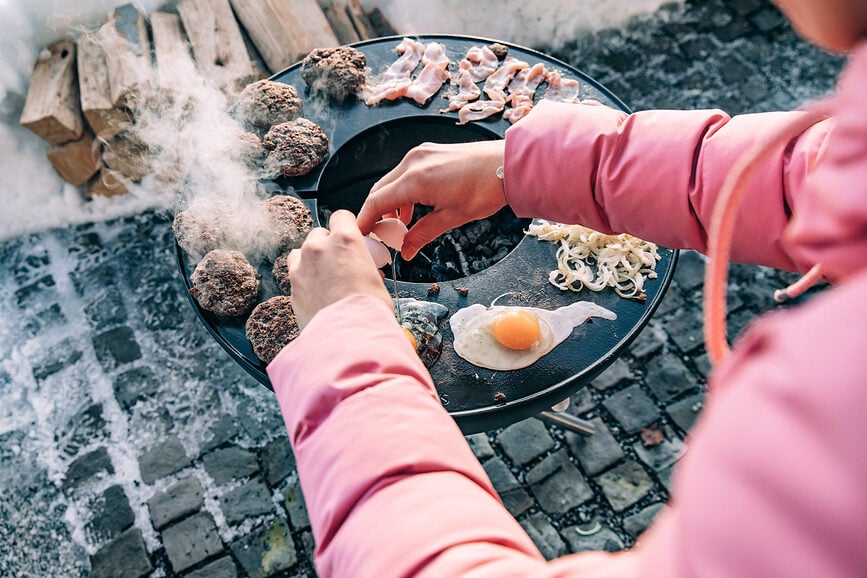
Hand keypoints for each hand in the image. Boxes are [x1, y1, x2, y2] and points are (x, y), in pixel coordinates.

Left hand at [287, 210, 391, 329]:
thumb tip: (364, 272)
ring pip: (301, 252)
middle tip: (340, 264)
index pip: (341, 217)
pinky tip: (316, 295)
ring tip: (325, 278)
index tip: (351, 237)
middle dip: (328, 245)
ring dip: (311, 260)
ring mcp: (300, 267)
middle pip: (319, 234)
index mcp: (345, 241)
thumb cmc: (368, 312)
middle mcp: (318, 248)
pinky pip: (295, 275)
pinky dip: (303, 280)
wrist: (347, 339)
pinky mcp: (291, 288)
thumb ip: (366, 269)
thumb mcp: (377, 283)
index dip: (347, 226)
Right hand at [357, 140, 507, 259]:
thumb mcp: (451, 218)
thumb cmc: (484, 189)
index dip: (365, 220)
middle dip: (375, 213)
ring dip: (389, 202)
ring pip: (391, 180)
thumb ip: (423, 234)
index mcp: (415, 179)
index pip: (377, 201)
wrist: (508, 164)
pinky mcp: (429, 151)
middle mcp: (413, 162)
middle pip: (380, 190)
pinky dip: (402, 190)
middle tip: (378, 235)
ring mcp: (420, 153)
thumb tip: (406, 251)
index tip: (360, 234)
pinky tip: (412, 207)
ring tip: (398, 225)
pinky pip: (405, 172)